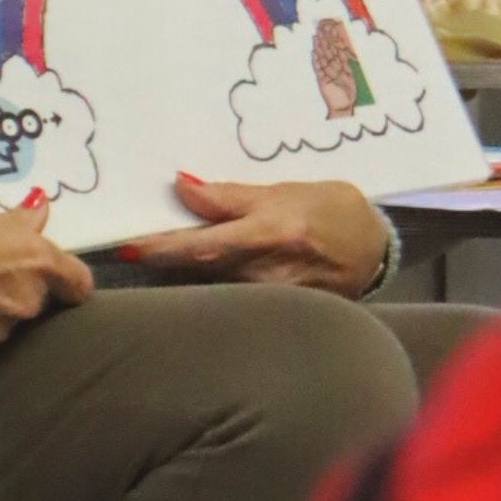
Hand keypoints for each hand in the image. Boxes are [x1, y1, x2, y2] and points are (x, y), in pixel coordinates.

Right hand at [0, 197, 93, 352]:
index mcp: (34, 259)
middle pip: (43, 301)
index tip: (53, 272)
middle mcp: (26, 299)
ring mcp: (0, 328)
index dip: (67, 279)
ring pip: (12, 318)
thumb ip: (16, 221)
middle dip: (24, 288)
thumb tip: (40, 212)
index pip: (79, 284)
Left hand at [116, 174, 386, 294]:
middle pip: (198, 270)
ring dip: (179, 270)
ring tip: (151, 248)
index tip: (124, 244)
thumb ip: (231, 195)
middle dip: (161, 257)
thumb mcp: (284, 191)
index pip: (202, 247)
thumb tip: (181, 186)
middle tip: (122, 237)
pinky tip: (188, 270)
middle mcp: (269, 273)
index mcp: (271, 235)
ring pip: (210, 285)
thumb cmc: (331, 210)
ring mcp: (272, 300)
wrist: (378, 251)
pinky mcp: (275, 314)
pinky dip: (205, 282)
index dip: (161, 248)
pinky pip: (229, 295)